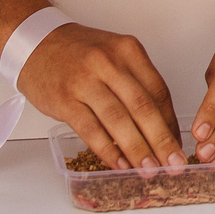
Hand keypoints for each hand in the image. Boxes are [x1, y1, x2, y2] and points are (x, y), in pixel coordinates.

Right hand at [16, 23, 184, 170]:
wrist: (35, 43)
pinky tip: (119, 164)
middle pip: (143, 107)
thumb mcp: (113, 55)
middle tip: (174, 165)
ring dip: (137, 149)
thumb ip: (136, 83)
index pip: (158, 91)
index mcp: (128, 50)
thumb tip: (160, 124)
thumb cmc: (78, 52)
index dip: (171, 123)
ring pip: (119, 120)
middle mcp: (109, 63)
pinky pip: (90, 130)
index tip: (178, 146)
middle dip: (162, 140)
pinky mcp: (64, 100)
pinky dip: (107, 150)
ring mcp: (85, 82)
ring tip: (150, 170)